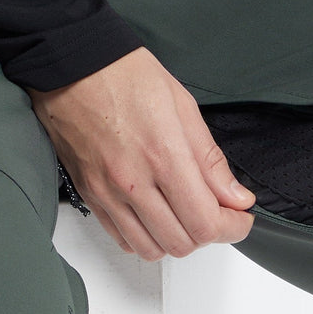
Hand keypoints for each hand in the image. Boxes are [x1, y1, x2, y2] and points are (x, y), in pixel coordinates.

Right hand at [25, 47, 255, 260]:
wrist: (72, 65)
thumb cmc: (125, 76)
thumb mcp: (184, 108)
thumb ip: (212, 161)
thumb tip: (236, 196)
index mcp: (164, 156)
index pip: (206, 222)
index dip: (232, 228)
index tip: (240, 218)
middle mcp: (133, 182)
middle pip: (182, 243)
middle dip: (209, 233)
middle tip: (218, 214)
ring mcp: (107, 193)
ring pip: (151, 248)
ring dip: (176, 239)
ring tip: (185, 215)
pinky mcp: (89, 195)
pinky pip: (121, 239)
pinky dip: (145, 238)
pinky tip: (156, 216)